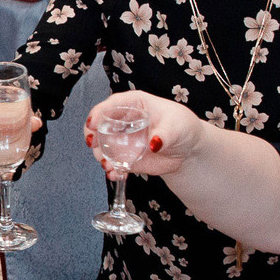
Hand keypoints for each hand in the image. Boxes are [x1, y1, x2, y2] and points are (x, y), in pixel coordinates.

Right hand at [86, 91, 203, 176]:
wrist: (187, 149)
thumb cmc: (182, 127)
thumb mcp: (177, 126)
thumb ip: (165, 134)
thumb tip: (154, 144)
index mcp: (134, 104)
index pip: (111, 105)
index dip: (98, 113)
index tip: (92, 124)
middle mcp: (123, 121)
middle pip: (99, 126)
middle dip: (93, 137)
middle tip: (94, 147)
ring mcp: (122, 140)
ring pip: (102, 147)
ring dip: (101, 157)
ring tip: (109, 165)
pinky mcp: (125, 157)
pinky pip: (113, 164)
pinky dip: (112, 170)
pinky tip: (116, 175)